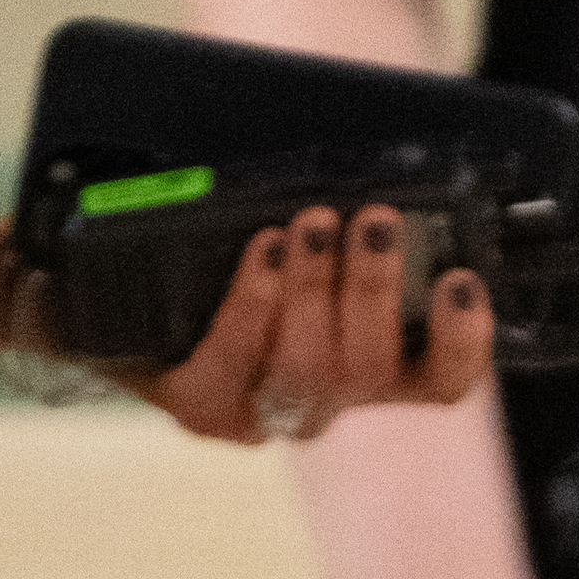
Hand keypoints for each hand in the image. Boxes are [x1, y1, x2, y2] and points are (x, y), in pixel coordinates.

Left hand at [135, 205, 498, 447]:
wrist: (116, 273)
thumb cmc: (229, 234)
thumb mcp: (301, 214)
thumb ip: (351, 209)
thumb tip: (394, 169)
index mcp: (370, 362)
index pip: (439, 380)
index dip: (461, 343)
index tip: (459, 282)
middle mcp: (326, 397)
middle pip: (370, 369)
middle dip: (377, 290)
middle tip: (375, 221)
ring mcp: (265, 409)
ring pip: (310, 370)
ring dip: (317, 289)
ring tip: (310, 224)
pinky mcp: (206, 407)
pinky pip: (235, 368)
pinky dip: (253, 307)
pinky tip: (263, 254)